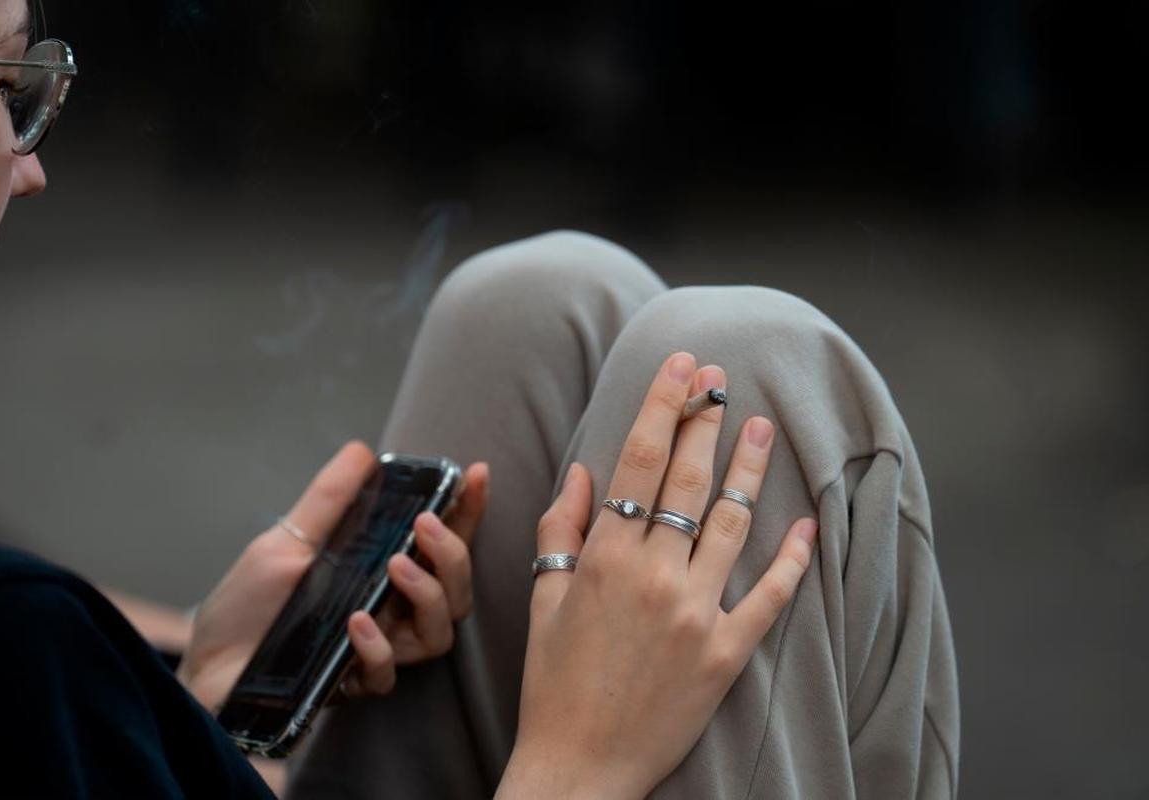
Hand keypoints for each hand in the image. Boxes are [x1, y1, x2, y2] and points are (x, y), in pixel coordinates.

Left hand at [177, 441, 487, 711]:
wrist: (201, 664)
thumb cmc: (246, 605)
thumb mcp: (286, 541)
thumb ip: (328, 501)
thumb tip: (361, 450)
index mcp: (380, 572)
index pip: (439, 542)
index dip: (467, 511)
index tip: (476, 475)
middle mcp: (389, 611)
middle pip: (456, 591)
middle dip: (454, 554)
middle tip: (425, 526)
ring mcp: (375, 649)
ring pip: (438, 634)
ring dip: (427, 595)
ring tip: (395, 567)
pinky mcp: (351, 683)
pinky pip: (388, 672)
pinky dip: (379, 646)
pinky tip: (356, 623)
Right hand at [496, 354, 817, 799]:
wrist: (579, 767)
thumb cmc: (553, 683)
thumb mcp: (543, 600)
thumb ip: (561, 530)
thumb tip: (582, 472)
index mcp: (603, 559)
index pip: (638, 462)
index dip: (663, 406)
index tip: (682, 367)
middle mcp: (652, 576)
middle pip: (687, 479)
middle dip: (706, 420)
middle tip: (722, 378)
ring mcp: (695, 614)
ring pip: (732, 523)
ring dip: (749, 469)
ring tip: (762, 427)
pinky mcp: (726, 654)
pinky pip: (768, 596)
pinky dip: (792, 559)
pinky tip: (807, 524)